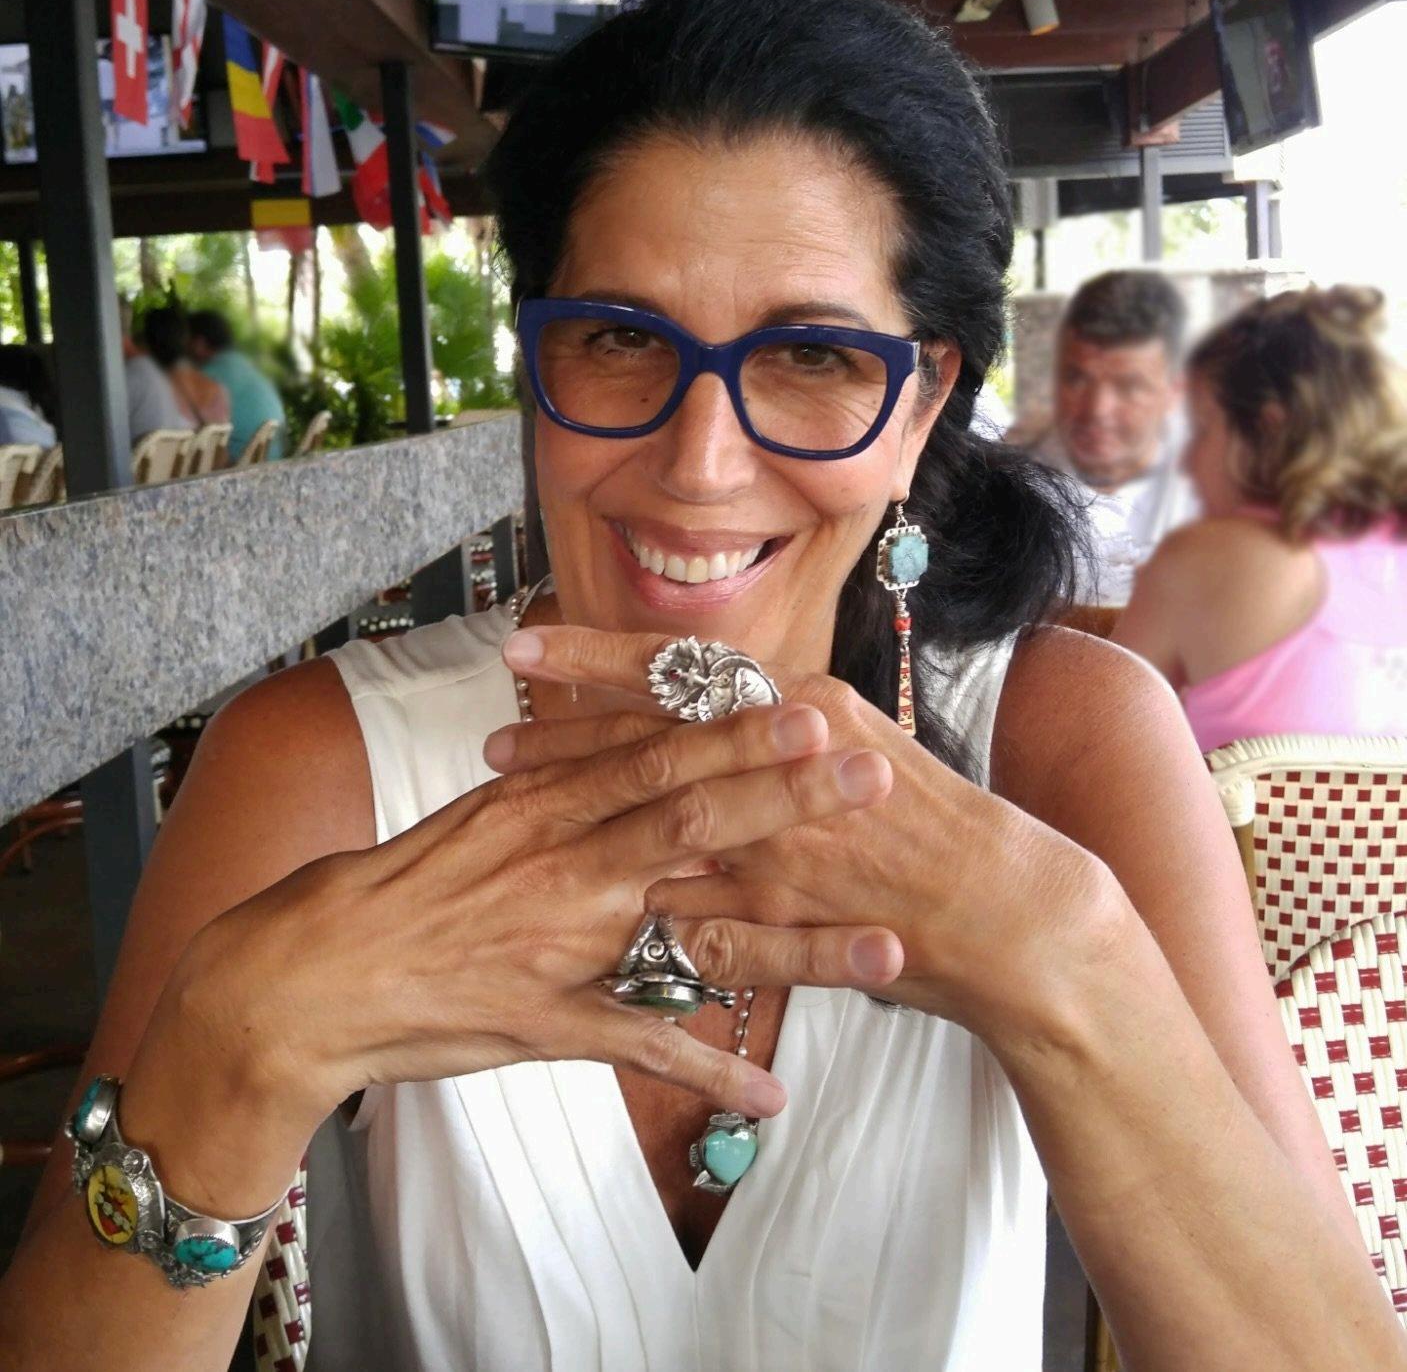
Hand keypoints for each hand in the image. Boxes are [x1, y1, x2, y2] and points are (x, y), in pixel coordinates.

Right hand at [177, 689, 904, 1136]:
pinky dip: (708, 1068)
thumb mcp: (473, 815)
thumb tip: (614, 743)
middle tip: (872, 771)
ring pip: (694, 932)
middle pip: (693, 819)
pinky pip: (640, 1047)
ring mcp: (563, 946)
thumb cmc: (387, 888)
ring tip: (880, 947)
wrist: (304, 977)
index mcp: (542, 805)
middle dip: (789, 796)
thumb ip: (551, 783)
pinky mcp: (548, 1024)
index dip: (738, 731)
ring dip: (794, 941)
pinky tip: (773, 1088)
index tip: (813, 708)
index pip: (657, 754)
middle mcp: (563, 864)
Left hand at [498, 625, 1116, 1049]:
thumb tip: (721, 704)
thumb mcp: (858, 745)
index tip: (528, 649)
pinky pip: (690, 916)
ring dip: (583, 812)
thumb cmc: (933, 823)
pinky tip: (587, 903)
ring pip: (653, 820)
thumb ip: (784, 726)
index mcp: (804, 706)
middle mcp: (784, 760)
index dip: (597, 659)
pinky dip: (642, 909)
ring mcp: (779, 841)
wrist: (1008, 908)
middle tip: (494, 731)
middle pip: (648, 736)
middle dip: (563, 732)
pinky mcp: (785, 918)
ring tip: (510, 801)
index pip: (683, 671)